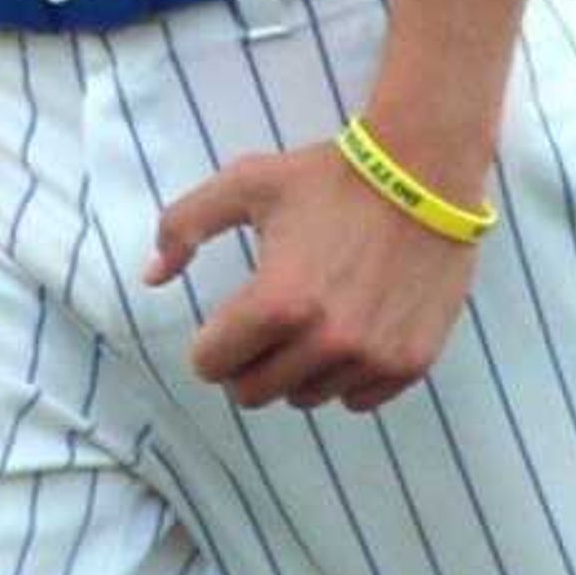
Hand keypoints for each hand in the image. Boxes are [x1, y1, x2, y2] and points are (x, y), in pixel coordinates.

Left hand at [147, 139, 483, 411]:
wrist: (424, 174)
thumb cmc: (329, 176)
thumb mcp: (244, 185)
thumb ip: (183, 226)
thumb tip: (150, 277)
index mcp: (276, 302)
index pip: (213, 365)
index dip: (208, 346)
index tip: (220, 328)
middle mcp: (325, 340)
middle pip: (254, 392)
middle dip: (244, 365)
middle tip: (256, 333)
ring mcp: (371, 357)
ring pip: (305, 398)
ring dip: (294, 372)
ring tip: (305, 327)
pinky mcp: (410, 363)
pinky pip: (356, 400)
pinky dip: (342, 378)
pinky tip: (344, 338)